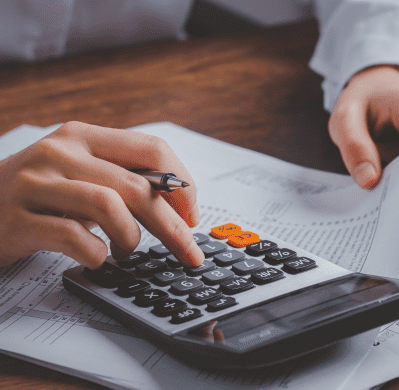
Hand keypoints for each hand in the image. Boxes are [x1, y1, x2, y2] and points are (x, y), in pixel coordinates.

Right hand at [0, 122, 204, 268]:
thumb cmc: (38, 196)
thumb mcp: (80, 175)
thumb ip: (122, 179)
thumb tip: (180, 203)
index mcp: (83, 136)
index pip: (152, 148)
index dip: (182, 184)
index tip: (191, 215)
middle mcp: (60, 152)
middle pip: (138, 186)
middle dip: (173, 226)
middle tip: (188, 252)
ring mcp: (35, 183)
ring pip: (109, 206)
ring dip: (131, 238)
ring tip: (126, 250)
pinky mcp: (16, 219)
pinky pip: (74, 238)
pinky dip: (97, 254)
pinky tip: (97, 258)